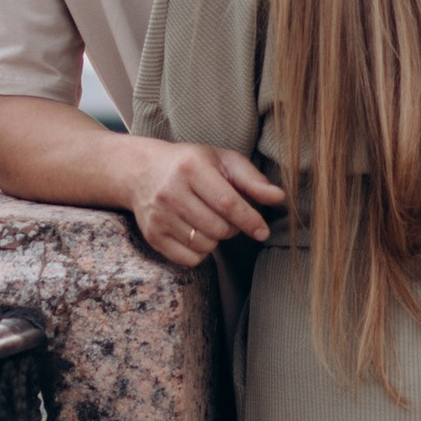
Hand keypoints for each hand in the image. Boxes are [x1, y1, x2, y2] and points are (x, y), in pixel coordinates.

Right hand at [126, 137, 284, 268]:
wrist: (141, 171)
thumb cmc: (191, 164)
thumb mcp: (222, 161)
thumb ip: (252, 179)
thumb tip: (279, 197)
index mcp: (191, 168)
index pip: (227, 203)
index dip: (249, 220)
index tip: (263, 231)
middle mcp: (172, 192)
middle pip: (218, 228)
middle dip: (232, 227)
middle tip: (227, 216)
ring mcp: (159, 216)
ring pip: (205, 245)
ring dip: (216, 238)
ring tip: (208, 220)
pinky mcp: (153, 235)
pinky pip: (189, 259)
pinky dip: (200, 252)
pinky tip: (196, 233)